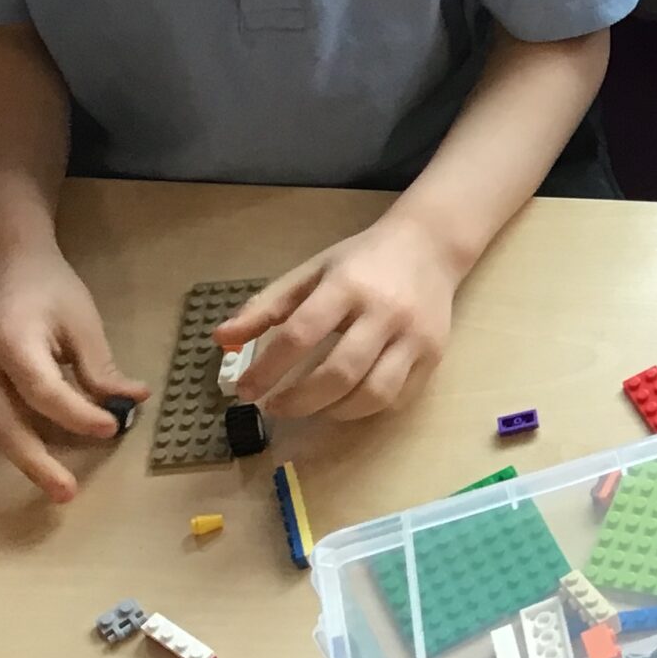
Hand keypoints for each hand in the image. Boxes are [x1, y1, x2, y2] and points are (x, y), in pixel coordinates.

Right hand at [0, 246, 147, 526]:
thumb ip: (100, 366)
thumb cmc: (50, 292)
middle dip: (34, 462)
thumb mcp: (82, 320)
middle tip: (66, 494)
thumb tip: (133, 401)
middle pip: (2, 423)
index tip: (112, 428)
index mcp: (12, 342)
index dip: (77, 413)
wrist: (4, 265)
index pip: (43, 389)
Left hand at [215, 214, 464, 420]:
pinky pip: (397, 398)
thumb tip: (222, 339)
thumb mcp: (311, 271)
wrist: (430, 247)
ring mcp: (414, 336)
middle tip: (274, 406)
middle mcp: (384, 312)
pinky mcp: (434, 354)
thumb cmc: (362, 260)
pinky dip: (365, 409)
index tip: (245, 389)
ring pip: (372, 393)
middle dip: (298, 400)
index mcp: (347, 285)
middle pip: (338, 373)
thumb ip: (267, 305)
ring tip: (311, 406)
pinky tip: (345, 401)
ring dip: (332, 411)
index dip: (267, 368)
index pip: (301, 334)